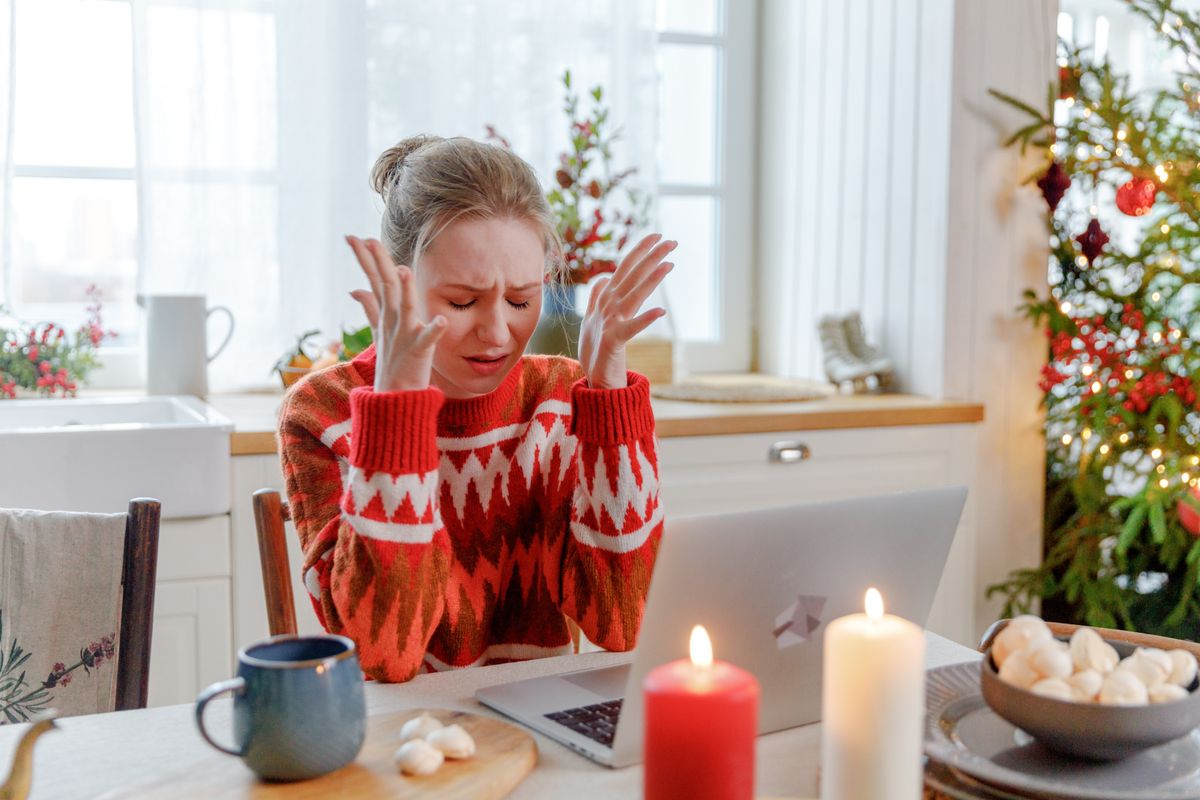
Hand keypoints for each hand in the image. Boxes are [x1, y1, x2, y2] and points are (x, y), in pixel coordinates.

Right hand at [346, 235, 446, 392]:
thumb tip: (354, 289)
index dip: (365, 259)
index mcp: (386, 314)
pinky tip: (442, 321)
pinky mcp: (419, 351)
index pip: (374, 280)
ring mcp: (404, 335)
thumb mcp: (379, 331)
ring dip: (404, 290)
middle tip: (365, 240)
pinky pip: (428, 339)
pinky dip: (434, 330)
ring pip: (404, 308)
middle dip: (376, 263)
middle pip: (384, 286)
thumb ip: (369, 308)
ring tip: (404, 269)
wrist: (395, 398)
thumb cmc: (393, 362)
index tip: (353, 236)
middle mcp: (393, 321)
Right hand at [578, 233, 675, 388]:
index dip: (640, 250)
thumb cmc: (596, 348)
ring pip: (633, 295)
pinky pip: (631, 329)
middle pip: (631, 275)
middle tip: (671, 241)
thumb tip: (605, 277)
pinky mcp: (613, 341)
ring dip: (650, 280)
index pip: (625, 267)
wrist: (593, 378)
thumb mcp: (594, 318)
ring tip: (668, 265)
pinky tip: (660, 311)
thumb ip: (598, 296)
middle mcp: (608, 305)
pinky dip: (644, 320)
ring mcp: (610, 322)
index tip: (657, 235)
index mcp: (607, 298)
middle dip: (651, 256)